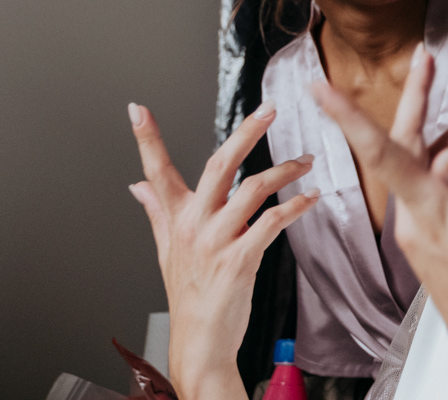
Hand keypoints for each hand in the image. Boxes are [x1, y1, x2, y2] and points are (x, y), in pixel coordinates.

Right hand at [127, 101, 317, 399]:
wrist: (200, 339)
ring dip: (286, 171)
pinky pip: (272, 222)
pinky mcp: (240, 259)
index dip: (146, 140)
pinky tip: (312, 198)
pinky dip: (296, 207)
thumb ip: (156, 212)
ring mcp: (216, 242)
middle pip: (219, 166)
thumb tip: (135, 186)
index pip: (156, 172)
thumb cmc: (188, 294)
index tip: (137, 109)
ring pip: (253, 189)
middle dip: (246, 133)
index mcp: (177, 218)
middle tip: (270, 109)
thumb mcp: (167, 249)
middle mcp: (194, 225)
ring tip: (307, 161)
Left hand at [312, 46, 447, 399]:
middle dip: (418, 99)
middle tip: (425, 59)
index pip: (381, 154)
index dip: (350, 117)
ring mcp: (429, 228)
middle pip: (407, 146)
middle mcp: (419, 219)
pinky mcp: (442, 237)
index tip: (320, 88)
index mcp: (426, 214)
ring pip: (433, 164)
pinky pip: (442, 187)